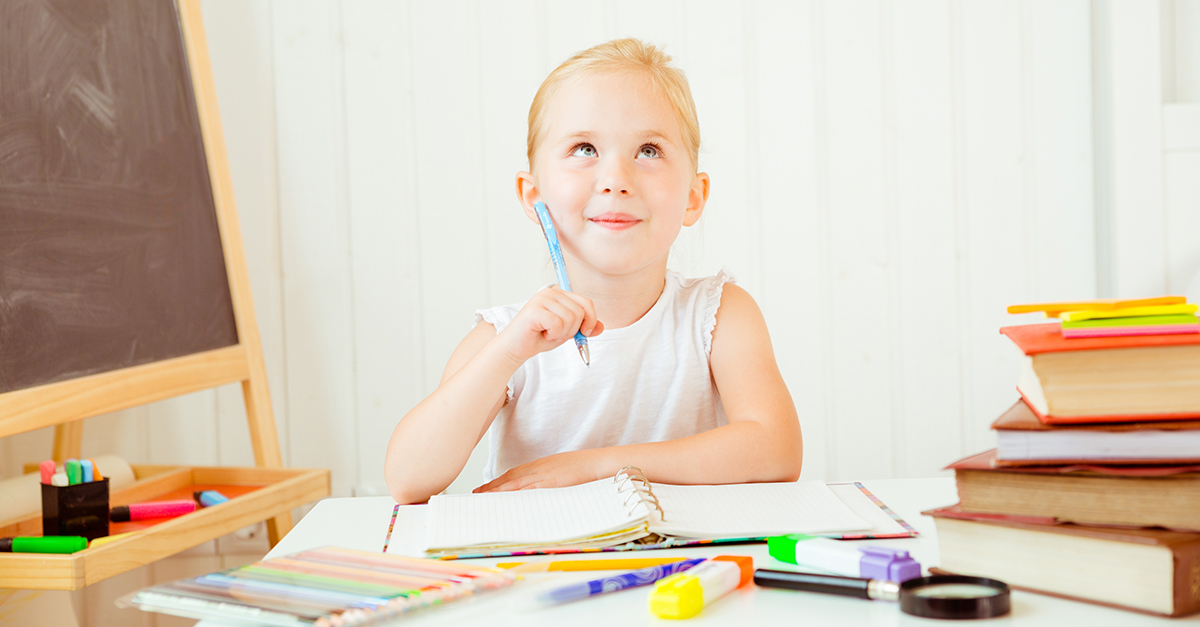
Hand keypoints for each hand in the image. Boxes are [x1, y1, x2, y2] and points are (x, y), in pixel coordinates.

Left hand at [473, 449, 607, 492]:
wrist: (601, 464)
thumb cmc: (586, 469)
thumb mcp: (564, 473)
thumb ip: (550, 480)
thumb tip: (541, 491)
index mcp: (542, 466)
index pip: (514, 474)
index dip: (498, 482)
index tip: (485, 489)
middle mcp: (539, 468)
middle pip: (510, 478)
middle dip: (492, 487)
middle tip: (476, 495)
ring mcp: (544, 475)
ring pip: (514, 483)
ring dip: (497, 491)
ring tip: (482, 498)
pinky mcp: (550, 483)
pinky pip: (527, 489)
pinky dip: (513, 494)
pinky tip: (503, 500)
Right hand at [495, 288, 602, 362]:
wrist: (516, 348)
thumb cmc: (539, 338)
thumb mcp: (567, 332)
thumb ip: (583, 327)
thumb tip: (601, 327)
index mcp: (559, 294)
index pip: (586, 303)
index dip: (591, 319)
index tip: (585, 332)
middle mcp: (551, 292)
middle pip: (580, 312)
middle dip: (572, 330)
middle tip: (556, 333)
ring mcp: (542, 299)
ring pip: (570, 319)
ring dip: (561, 333)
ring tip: (547, 333)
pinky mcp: (535, 309)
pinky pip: (558, 324)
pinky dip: (553, 335)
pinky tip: (542, 334)